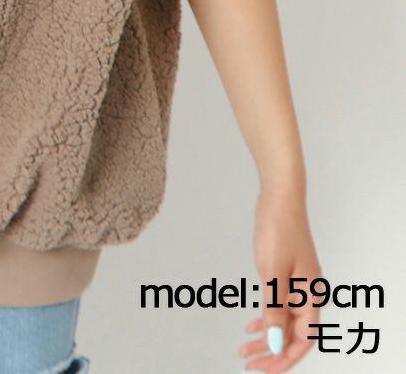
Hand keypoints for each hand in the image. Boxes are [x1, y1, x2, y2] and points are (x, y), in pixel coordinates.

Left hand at [239, 186, 323, 370]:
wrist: (280, 199)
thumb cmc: (278, 231)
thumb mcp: (272, 273)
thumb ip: (274, 310)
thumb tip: (274, 343)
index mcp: (311, 297)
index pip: (302, 341)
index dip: (284, 359)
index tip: (263, 370)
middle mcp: (310, 295)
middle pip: (293, 335)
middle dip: (272, 353)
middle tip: (248, 365)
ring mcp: (300, 285)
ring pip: (285, 322)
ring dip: (267, 337)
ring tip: (245, 350)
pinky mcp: (289, 275)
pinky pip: (281, 306)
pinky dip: (267, 318)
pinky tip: (252, 326)